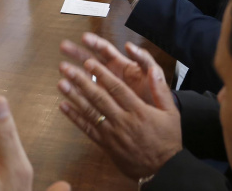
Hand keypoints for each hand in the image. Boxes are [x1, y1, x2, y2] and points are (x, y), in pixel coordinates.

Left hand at [57, 49, 181, 180]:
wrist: (166, 169)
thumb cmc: (168, 139)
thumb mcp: (171, 113)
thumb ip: (160, 90)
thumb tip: (153, 70)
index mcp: (139, 110)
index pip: (117, 88)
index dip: (102, 74)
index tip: (88, 62)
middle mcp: (123, 120)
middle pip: (98, 97)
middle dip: (80, 81)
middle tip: (66, 68)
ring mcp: (113, 133)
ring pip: (90, 112)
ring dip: (73, 96)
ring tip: (60, 83)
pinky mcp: (106, 145)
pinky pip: (88, 129)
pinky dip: (75, 117)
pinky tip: (63, 106)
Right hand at [60, 33, 157, 103]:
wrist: (157, 122)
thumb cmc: (155, 95)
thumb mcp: (153, 74)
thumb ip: (144, 60)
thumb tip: (130, 46)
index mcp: (122, 65)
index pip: (106, 50)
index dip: (95, 43)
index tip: (84, 38)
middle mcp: (110, 74)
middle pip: (91, 60)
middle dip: (77, 52)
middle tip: (63, 46)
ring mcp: (104, 89)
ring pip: (86, 78)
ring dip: (74, 73)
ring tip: (61, 69)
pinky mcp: (101, 104)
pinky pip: (87, 99)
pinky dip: (77, 96)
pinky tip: (67, 94)